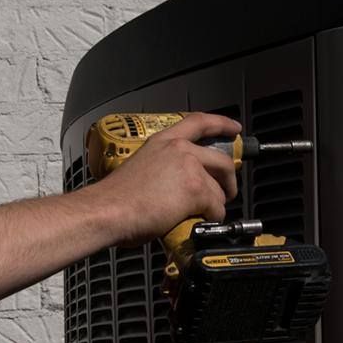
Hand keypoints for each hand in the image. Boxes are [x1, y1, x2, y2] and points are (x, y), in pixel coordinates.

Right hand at [96, 113, 241, 244]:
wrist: (108, 211)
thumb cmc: (115, 198)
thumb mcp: (141, 168)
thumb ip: (165, 170)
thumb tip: (178, 188)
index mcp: (163, 141)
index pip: (199, 122)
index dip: (221, 123)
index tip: (233, 128)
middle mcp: (180, 150)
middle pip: (222, 160)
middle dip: (229, 180)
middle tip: (227, 192)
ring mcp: (190, 168)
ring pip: (219, 190)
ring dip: (213, 206)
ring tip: (197, 215)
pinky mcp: (196, 189)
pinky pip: (217, 208)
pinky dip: (210, 219)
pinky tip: (194, 221)